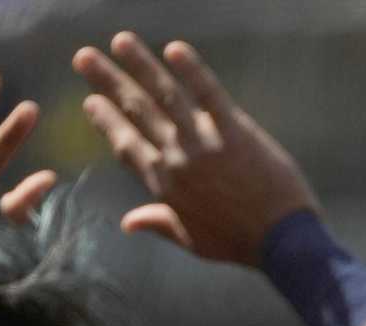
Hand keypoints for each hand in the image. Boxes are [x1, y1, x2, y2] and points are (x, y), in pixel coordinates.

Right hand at [74, 31, 316, 264]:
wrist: (281, 243)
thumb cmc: (238, 243)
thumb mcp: (193, 240)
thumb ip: (159, 223)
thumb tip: (127, 223)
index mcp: (165, 186)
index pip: (125, 145)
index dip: (106, 121)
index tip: (90, 100)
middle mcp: (177, 161)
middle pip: (136, 112)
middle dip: (107, 81)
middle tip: (84, 56)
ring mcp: (205, 145)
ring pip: (165, 96)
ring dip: (140, 65)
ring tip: (121, 41)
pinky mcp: (236, 133)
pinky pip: (210, 95)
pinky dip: (193, 71)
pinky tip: (175, 49)